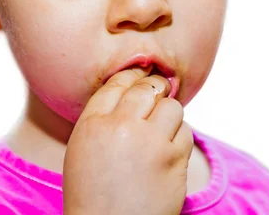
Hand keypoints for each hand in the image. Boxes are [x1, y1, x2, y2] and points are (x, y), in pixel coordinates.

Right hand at [63, 66, 192, 214]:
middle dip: (155, 88)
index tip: (140, 73)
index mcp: (92, 125)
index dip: (132, 75)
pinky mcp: (174, 160)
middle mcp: (121, 127)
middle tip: (158, 92)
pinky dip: (180, 136)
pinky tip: (169, 148)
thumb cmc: (93, 195)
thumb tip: (130, 92)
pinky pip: (186, 132)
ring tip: (162, 129)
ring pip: (171, 107)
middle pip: (147, 88)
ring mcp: (150, 143)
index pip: (117, 83)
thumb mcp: (82, 150)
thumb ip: (102, 119)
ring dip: (169, 114)